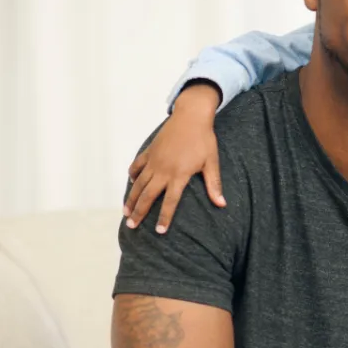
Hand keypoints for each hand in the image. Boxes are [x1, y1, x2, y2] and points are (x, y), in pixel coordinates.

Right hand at [124, 82, 223, 233]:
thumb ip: (214, 184)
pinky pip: (136, 167)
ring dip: (131, 199)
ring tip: (126, 213)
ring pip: (138, 184)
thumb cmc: (204, 140)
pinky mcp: (148, 152)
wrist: (191, 116)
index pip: (170, 202)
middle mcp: (162, 170)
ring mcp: (153, 161)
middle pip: (147, 196)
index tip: (159, 231)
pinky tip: (132, 185)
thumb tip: (222, 204)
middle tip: (132, 226)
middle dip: (139, 212)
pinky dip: (133, 176)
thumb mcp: (212, 162)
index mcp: (179, 175)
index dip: (164, 217)